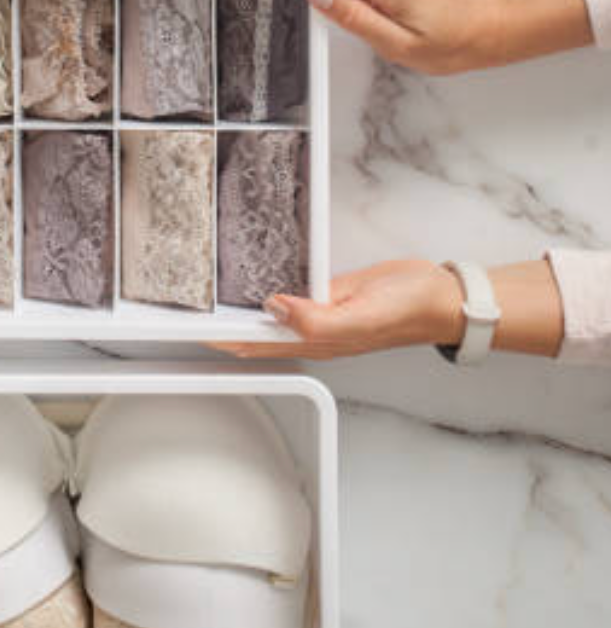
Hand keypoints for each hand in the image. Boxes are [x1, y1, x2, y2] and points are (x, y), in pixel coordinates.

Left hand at [212, 260, 464, 359]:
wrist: (443, 296)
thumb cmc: (411, 309)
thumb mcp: (364, 315)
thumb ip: (319, 319)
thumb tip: (274, 308)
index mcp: (317, 342)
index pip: (254, 346)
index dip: (222, 340)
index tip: (190, 329)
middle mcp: (314, 331)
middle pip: (254, 336)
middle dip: (220, 331)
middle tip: (184, 314)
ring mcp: (321, 313)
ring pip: (269, 317)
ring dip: (240, 313)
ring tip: (206, 302)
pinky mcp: (330, 293)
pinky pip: (292, 294)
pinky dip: (268, 292)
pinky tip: (254, 281)